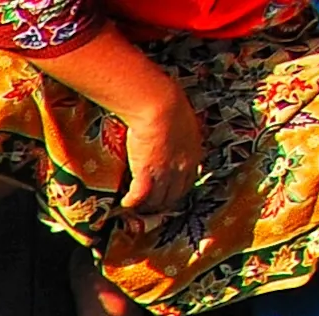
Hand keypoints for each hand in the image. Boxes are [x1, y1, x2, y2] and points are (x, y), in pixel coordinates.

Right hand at [118, 92, 202, 218]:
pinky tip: (125, 203)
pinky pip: (139, 196)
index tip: (168, 194)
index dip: (177, 191)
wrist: (160, 105)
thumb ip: (178, 134)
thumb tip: (169, 134)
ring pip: (157, 200)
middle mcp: (182, 168)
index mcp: (193, 154)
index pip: (189, 182)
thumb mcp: (182, 122)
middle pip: (173, 196)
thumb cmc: (170, 105)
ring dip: (146, 205)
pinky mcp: (146, 173)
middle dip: (162, 204)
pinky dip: (132, 202)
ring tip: (136, 207)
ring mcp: (165, 172)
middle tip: (150, 206)